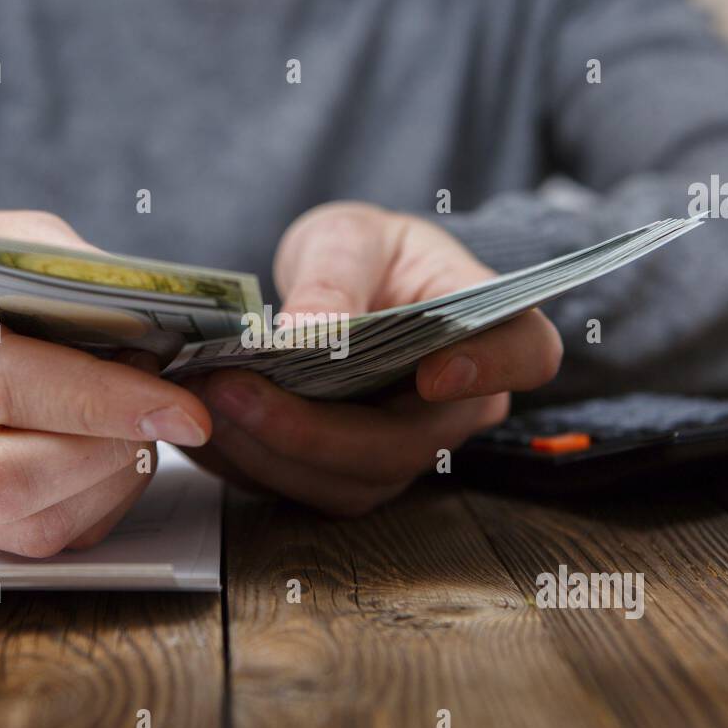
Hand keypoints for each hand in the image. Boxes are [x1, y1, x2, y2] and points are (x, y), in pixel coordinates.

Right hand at [0, 211, 212, 555]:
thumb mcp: (5, 240)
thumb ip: (73, 282)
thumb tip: (159, 334)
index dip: (97, 402)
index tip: (179, 408)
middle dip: (106, 453)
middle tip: (167, 420)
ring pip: (16, 522)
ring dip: (106, 485)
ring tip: (142, 433)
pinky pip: (22, 539)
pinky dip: (89, 504)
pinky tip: (111, 458)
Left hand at [182, 201, 561, 514]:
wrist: (340, 287)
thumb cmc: (366, 253)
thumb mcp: (349, 238)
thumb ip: (334, 276)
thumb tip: (308, 332)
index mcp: (488, 328)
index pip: (524, 355)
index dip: (489, 370)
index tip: (435, 371)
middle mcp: (457, 405)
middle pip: (409, 445)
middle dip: (316, 429)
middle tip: (236, 388)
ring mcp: (405, 449)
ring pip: (352, 482)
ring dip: (272, 453)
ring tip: (206, 403)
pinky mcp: (350, 473)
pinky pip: (305, 489)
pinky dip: (249, 463)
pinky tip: (203, 426)